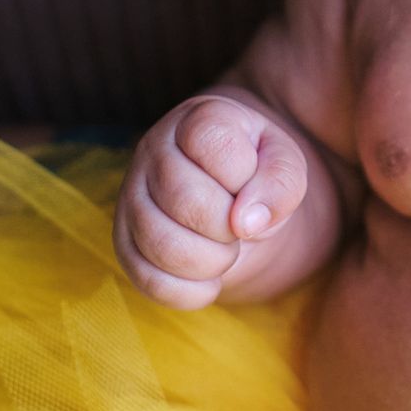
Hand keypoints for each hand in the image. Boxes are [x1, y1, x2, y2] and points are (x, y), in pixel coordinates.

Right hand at [112, 94, 310, 309]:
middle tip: (242, 228)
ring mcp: (131, 198)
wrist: (232, 200)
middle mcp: (153, 151)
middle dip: (228, 227)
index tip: (253, 185)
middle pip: (183, 199)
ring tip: (227, 251)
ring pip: (161, 244)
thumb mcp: (285, 165)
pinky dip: (192, 292)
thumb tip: (247, 221)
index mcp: (196, 119)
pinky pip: (149, 281)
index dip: (244, 176)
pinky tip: (211, 278)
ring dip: (212, 262)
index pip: (211, 143)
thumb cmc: (260, 174)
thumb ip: (281, 181)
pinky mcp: (125, 243)